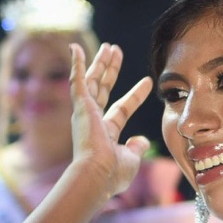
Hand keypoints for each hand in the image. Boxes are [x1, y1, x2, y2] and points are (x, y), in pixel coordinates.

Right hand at [70, 43, 154, 201]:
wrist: (96, 175)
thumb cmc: (112, 173)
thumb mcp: (131, 159)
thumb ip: (136, 147)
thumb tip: (142, 141)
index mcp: (105, 133)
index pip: (122, 109)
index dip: (136, 95)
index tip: (148, 82)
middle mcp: (93, 121)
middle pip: (103, 89)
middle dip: (110, 70)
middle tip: (116, 52)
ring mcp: (85, 113)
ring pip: (92, 81)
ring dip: (99, 62)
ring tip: (109, 47)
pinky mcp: (79, 106)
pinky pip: (76, 80)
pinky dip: (75, 64)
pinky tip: (74, 47)